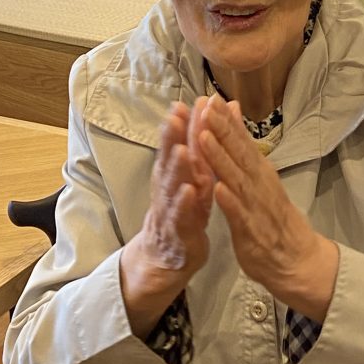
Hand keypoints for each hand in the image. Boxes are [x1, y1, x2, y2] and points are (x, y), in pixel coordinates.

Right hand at [120, 99, 212, 336]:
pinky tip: (191, 193)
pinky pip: (181, 220)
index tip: (186, 101)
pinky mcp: (178, 237)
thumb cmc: (180, 215)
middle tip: (177, 116)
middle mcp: (168, 191)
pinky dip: (185, 206)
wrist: (162, 262)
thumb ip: (196, 151)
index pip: (177, 146)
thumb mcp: (189, 180)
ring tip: (183, 149)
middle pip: (169, 162)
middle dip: (173, 138)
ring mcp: (171, 214)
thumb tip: (201, 116)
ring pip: (172, 189)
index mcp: (174, 176)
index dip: (181, 124)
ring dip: (177, 169)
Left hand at [199, 95, 338, 321]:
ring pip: (236, 178)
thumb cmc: (274, 219)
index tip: (211, 98)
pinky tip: (217, 188)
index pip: (241, 141)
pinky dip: (229, 200)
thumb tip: (235, 117)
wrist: (297, 261)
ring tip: (204, 138)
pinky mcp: (251, 231)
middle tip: (206, 106)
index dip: (226, 120)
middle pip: (239, 153)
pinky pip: (239, 214)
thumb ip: (244, 150)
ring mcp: (256, 207)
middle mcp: (259, 184)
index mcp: (259, 172)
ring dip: (220, 158)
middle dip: (222, 129)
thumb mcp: (260, 180)